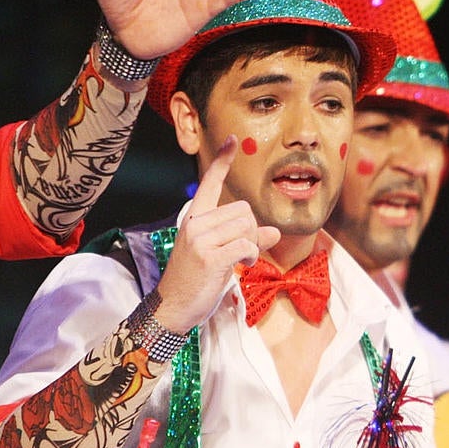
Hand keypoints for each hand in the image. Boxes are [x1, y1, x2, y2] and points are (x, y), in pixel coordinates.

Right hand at [154, 136, 280, 331]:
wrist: (174, 307)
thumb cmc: (197, 280)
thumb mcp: (220, 255)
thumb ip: (246, 240)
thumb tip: (274, 231)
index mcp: (194, 218)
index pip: (210, 183)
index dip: (222, 162)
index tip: (231, 141)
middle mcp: (195, 223)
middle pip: (244, 210)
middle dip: (251, 231)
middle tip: (240, 252)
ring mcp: (200, 239)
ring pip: (247, 226)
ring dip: (252, 246)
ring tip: (238, 261)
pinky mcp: (210, 256)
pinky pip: (246, 245)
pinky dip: (250, 257)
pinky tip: (240, 267)